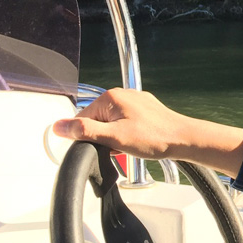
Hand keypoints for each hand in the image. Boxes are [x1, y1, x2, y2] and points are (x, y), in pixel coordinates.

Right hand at [52, 88, 242, 176]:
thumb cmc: (154, 137)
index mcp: (110, 97)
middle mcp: (122, 94)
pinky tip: (138, 142)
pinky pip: (126, 122)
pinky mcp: (144, 109)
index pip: (82, 118)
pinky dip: (128, 134)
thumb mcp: (113, 138)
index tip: (99, 147)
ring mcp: (134, 101)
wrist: (183, 139)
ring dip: (116, 138)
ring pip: (112, 123)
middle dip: (104, 137)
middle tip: (119, 148)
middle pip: (97, 120)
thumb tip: (59, 126)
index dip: (87, 137)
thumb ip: (84, 132)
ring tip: (132, 145)